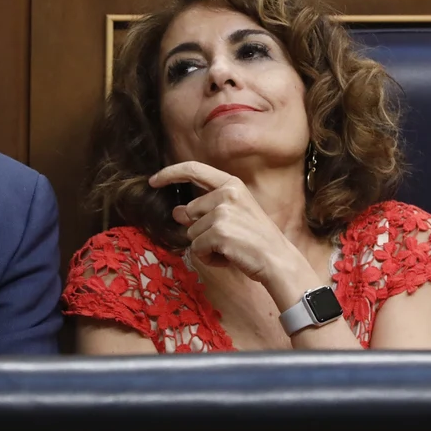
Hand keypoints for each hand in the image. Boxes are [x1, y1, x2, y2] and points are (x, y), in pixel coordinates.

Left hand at [150, 161, 316, 298]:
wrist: (278, 260)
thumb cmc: (256, 240)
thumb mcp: (234, 215)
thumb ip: (205, 209)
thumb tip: (176, 212)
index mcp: (232, 184)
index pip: (193, 170)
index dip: (170, 174)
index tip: (153, 180)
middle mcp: (227, 194)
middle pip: (189, 212)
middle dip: (200, 229)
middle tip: (228, 238)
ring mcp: (222, 213)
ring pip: (191, 233)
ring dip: (206, 246)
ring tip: (231, 248)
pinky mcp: (218, 233)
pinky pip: (197, 249)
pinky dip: (209, 258)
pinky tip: (229, 257)